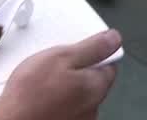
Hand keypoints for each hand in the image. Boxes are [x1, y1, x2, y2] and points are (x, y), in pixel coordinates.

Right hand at [0, 29, 121, 119]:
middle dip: (78, 71)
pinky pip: (66, 108)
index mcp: (96, 87)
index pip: (110, 65)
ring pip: (78, 96)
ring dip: (66, 87)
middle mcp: (93, 108)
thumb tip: (114, 39)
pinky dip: (57, 102)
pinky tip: (41, 98)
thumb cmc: (33, 91)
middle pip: (93, 81)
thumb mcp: (62, 57)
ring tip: (43, 82)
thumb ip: (92, 48)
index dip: (95, 53)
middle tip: (54, 64)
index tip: (77, 49)